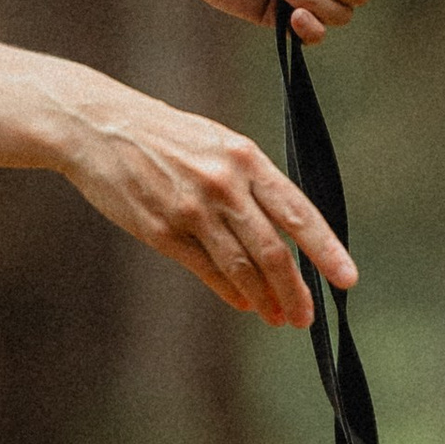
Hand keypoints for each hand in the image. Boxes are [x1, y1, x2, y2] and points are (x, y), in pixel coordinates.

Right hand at [55, 70, 355, 324]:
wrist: (98, 126)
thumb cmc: (163, 135)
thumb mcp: (215, 142)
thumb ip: (250, 183)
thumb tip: (283, 231)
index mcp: (244, 157)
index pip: (297, 211)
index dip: (325, 250)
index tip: (346, 279)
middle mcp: (223, 184)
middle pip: (273, 251)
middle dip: (295, 290)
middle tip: (305, 317)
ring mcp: (192, 210)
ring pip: (242, 268)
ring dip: (265, 299)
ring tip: (278, 317)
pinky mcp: (162, 231)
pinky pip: (206, 270)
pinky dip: (230, 291)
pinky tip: (244, 304)